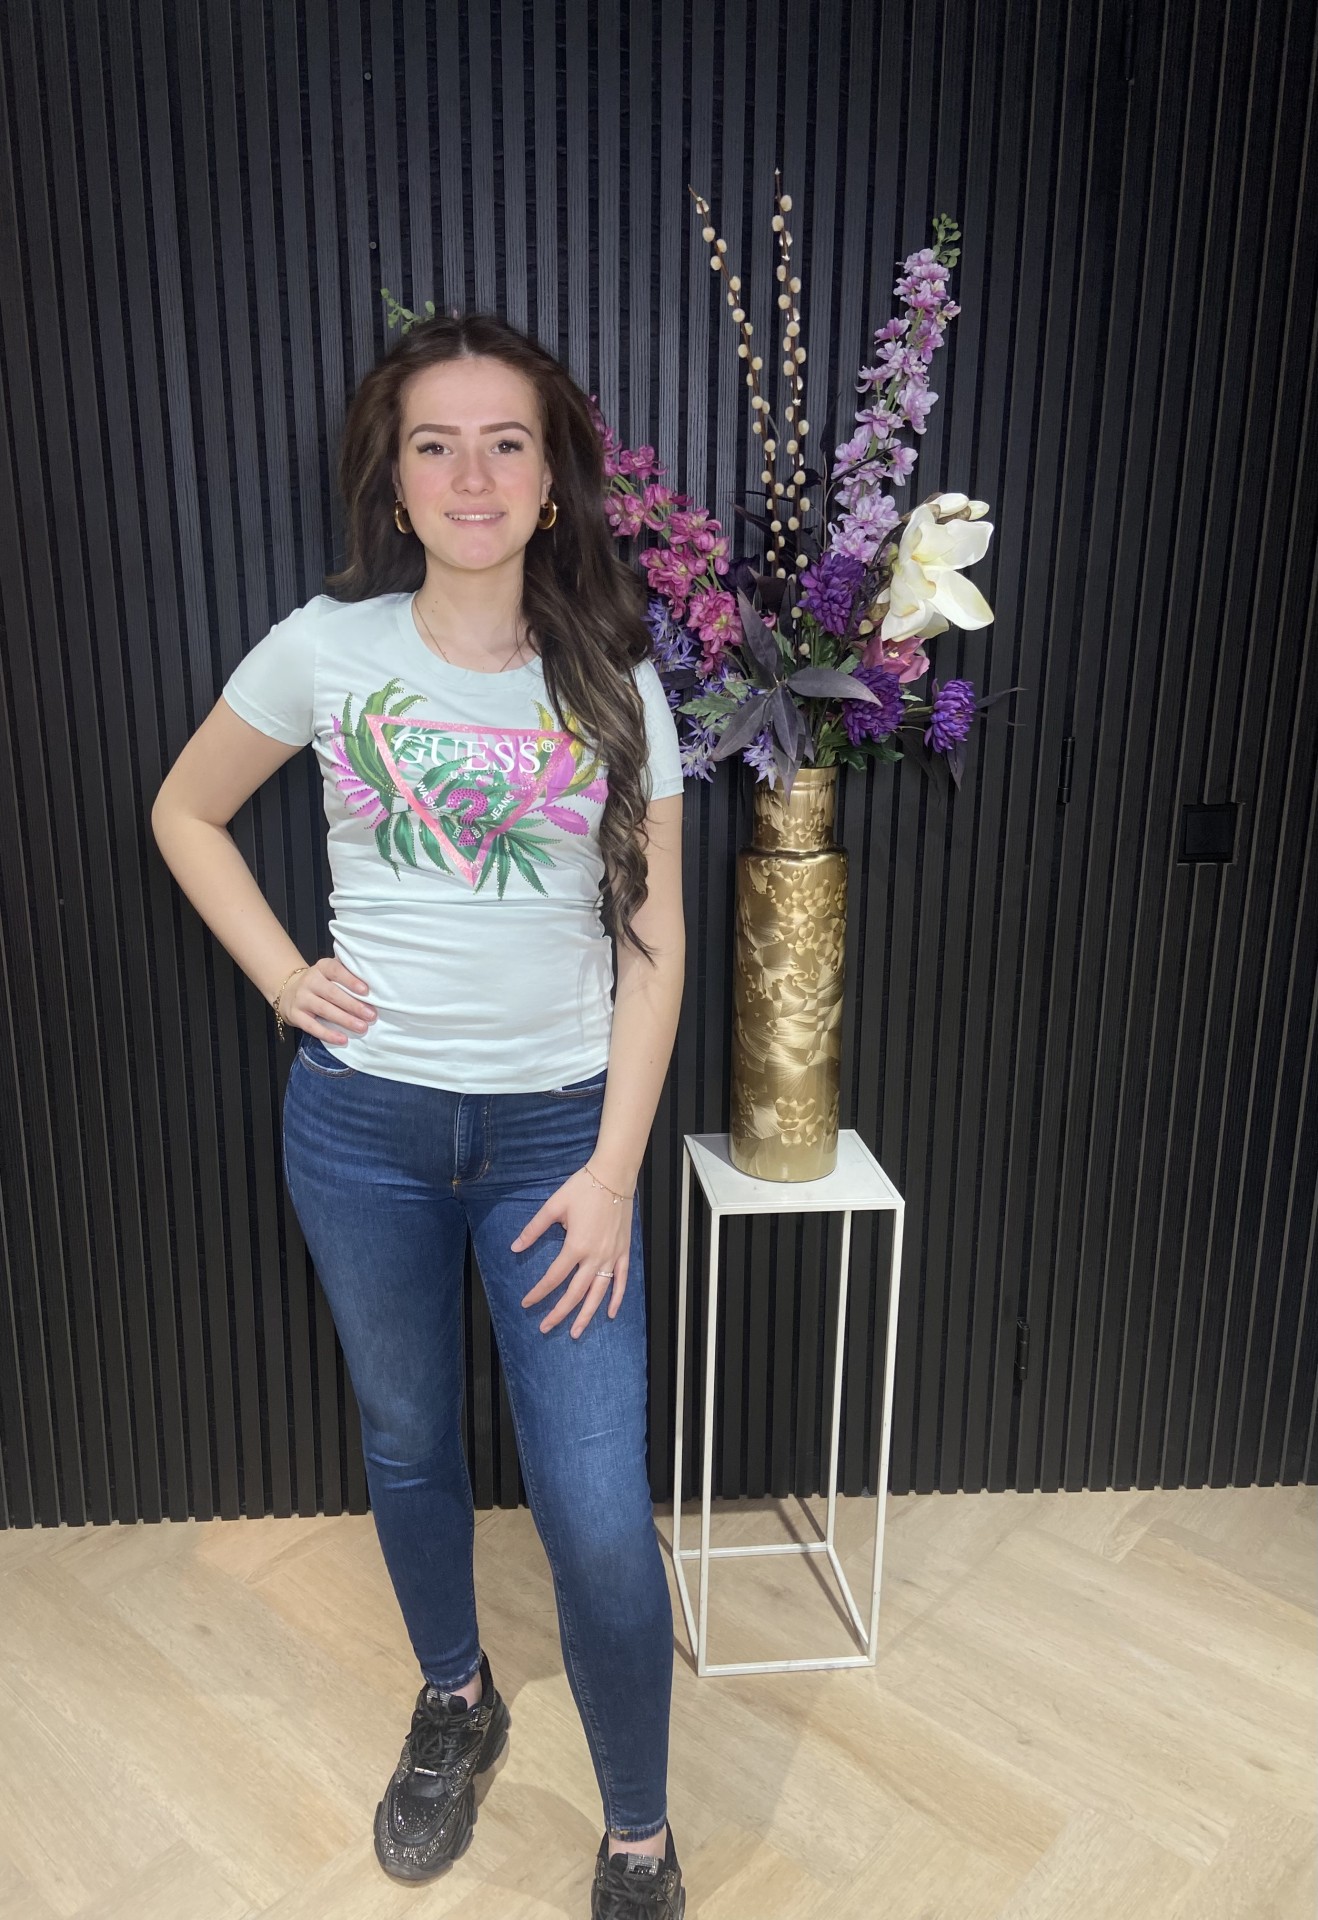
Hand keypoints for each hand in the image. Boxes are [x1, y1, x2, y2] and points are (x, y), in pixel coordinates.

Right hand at [282, 957, 375, 1041]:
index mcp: (322, 967)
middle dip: (353, 1005)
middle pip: (332, 993)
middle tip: (371, 1015)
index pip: (335, 970)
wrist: (288, 990)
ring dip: (345, 1020)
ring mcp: (301, 998)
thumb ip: (348, 972)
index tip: (366, 990)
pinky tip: (343, 1039)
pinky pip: (312, 1026)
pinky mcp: (295, 1015)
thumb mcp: (330, 973)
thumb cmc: (321, 982)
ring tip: (362, 1027)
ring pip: (324, 1009)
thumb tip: (375, 979)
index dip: (350, 980)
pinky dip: (328, 1034)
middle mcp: (310, 981)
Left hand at [513, 1167, 633, 1337]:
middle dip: (559, 1313)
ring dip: (586, 1315)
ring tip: (575, 1332)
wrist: (613, 1176)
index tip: (527, 1303)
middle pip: (575, 1293)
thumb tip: (515, 1247)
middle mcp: (595, 1257)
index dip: (539, 1292)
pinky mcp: (624, 1252)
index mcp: (576, 1246)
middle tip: (545, 1327)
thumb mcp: (553, 1206)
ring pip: (598, 1293)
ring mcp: (612, 1257)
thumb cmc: (583, 1188)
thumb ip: (534, 1229)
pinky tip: (609, 1313)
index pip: (554, 1277)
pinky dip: (616, 1299)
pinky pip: (621, 1281)